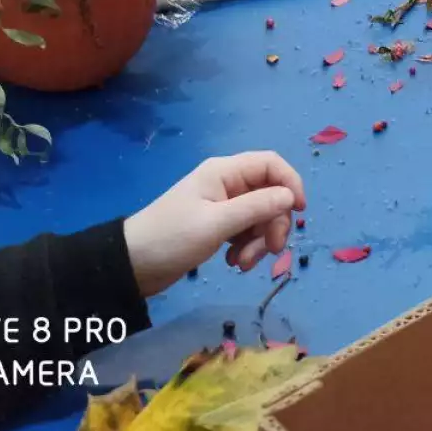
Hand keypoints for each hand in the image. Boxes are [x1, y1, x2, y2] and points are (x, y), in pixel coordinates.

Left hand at [123, 151, 305, 297]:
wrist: (132, 265)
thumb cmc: (171, 238)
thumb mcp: (216, 224)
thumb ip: (256, 207)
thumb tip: (290, 197)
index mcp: (224, 172)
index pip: (271, 165)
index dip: (290, 183)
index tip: (299, 211)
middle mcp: (227, 184)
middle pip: (270, 194)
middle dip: (274, 223)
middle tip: (270, 250)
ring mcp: (222, 206)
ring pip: (260, 217)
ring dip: (259, 241)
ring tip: (241, 264)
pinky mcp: (218, 227)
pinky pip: (246, 232)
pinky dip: (246, 248)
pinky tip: (231, 263)